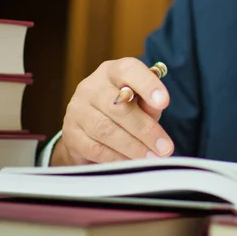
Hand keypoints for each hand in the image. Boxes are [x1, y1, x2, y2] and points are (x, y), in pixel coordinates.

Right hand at [51, 58, 173, 165]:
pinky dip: (117, 158)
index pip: (129, 71)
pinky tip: (132, 164)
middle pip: (118, 106)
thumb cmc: (124, 112)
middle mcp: (91, 87)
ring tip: (152, 158)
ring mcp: (77, 110)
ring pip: (106, 129)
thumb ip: (149, 104)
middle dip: (145, 129)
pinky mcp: (71, 134)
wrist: (90, 132)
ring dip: (133, 147)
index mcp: (112, 72)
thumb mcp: (141, 103)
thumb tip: (157, 107)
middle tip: (165, 148)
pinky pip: (95, 148)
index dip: (147, 85)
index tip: (164, 102)